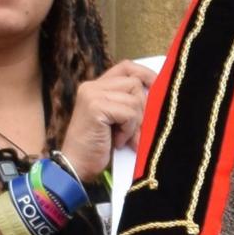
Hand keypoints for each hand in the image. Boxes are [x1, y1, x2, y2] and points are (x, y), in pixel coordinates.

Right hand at [59, 60, 152, 182]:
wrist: (76, 167)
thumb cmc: (97, 147)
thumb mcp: (115, 121)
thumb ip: (128, 104)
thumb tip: (157, 96)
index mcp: (95, 87)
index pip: (126, 67)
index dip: (145, 74)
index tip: (157, 87)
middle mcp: (91, 87)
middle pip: (134, 83)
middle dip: (141, 109)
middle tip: (133, 131)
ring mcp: (92, 95)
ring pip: (134, 99)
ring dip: (134, 123)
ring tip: (122, 138)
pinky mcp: (95, 107)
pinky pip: (129, 113)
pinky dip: (128, 130)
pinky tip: (117, 141)